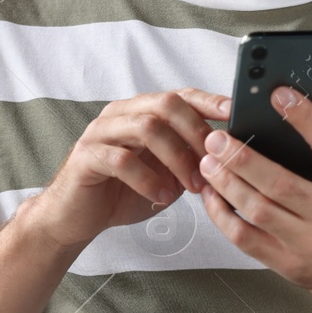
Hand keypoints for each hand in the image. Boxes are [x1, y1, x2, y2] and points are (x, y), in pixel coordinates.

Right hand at [25, 87, 230, 252]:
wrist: (77, 217)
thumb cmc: (122, 192)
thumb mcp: (167, 175)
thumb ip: (190, 160)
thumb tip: (228, 155)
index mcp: (141, 113)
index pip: (180, 95)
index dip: (208, 101)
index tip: (234, 113)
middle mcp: (121, 115)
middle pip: (165, 104)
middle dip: (195, 132)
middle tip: (212, 163)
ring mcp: (101, 133)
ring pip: (146, 127)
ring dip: (176, 158)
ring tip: (191, 186)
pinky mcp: (87, 156)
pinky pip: (121, 160)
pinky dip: (147, 179)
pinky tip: (160, 196)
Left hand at [197, 84, 311, 292]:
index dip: (303, 117)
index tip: (278, 96)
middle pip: (279, 183)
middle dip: (242, 158)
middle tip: (216, 138)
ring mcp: (306, 240)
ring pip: (258, 210)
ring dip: (227, 183)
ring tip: (208, 161)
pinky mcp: (285, 260)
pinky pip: (245, 238)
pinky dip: (222, 215)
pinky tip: (212, 195)